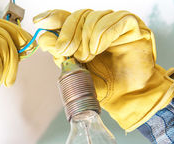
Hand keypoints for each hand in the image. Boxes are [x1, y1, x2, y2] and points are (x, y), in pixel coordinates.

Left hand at [33, 9, 173, 130]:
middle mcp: (100, 26)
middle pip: (79, 16)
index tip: (40, 22)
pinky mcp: (133, 26)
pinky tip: (97, 48)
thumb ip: (61, 55)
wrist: (127, 98)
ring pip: (95, 17)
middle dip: (68, 33)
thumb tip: (44, 39)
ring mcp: (117, 24)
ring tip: (87, 57)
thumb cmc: (105, 86)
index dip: (53, 17)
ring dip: (85, 37)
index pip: (68, 18)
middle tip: (65, 50)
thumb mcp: (77, 72)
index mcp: (86, 35)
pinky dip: (102, 34)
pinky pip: (116, 20)